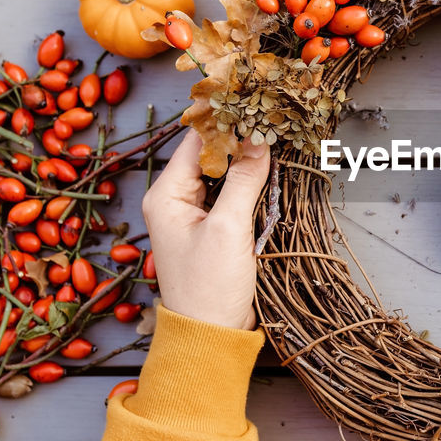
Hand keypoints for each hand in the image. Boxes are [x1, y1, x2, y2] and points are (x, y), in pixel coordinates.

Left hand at [141, 130, 271, 330]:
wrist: (210, 336)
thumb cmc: (209, 288)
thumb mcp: (229, 229)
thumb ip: (244, 181)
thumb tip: (259, 140)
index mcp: (166, 195)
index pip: (196, 142)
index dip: (226, 121)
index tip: (256, 104)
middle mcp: (174, 200)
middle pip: (209, 154)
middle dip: (239, 138)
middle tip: (271, 121)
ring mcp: (193, 215)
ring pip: (222, 173)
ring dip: (246, 161)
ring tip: (274, 140)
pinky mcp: (212, 229)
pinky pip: (229, 194)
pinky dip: (248, 183)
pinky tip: (270, 174)